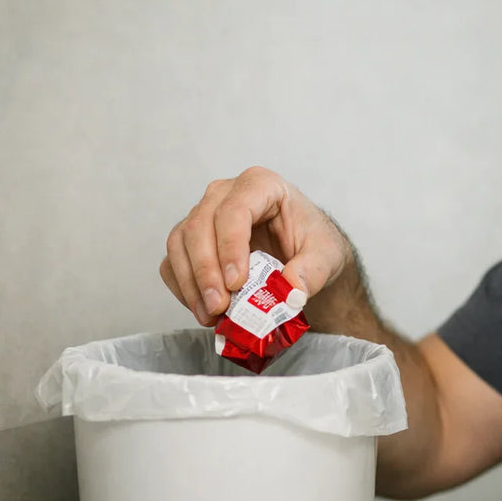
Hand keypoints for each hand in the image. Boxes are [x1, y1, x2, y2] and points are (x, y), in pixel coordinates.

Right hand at [160, 167, 351, 325]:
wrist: (306, 256)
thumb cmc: (314, 244)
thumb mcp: (328, 255)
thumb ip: (313, 271)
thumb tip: (291, 291)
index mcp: (261, 185)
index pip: (235, 210)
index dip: (230, 247)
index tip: (236, 284)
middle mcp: (226, 194)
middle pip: (200, 225)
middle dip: (206, 270)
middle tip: (219, 306)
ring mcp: (204, 215)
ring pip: (180, 243)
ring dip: (191, 283)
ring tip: (211, 315)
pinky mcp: (192, 241)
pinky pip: (174, 262)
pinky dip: (184, 288)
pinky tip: (203, 310)